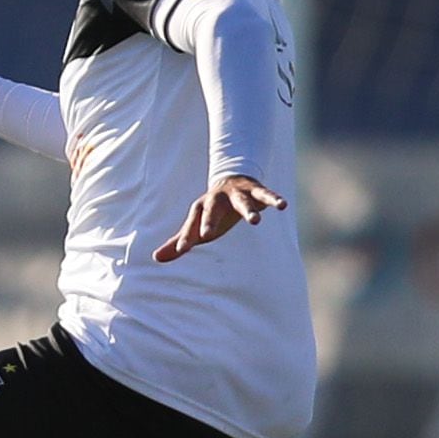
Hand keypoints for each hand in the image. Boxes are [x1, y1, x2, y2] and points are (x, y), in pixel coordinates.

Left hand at [154, 174, 287, 262]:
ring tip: (256, 221)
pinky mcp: (255, 190)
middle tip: (206, 235)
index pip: (191, 223)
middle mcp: (217, 199)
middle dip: (209, 221)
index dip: (186, 237)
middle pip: (211, 209)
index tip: (182, 250)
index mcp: (200, 208)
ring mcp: (237, 193)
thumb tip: (156, 258)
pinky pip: (265, 194)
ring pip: (242, 201)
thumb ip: (179, 241)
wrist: (230, 179)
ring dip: (248, 210)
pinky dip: (273, 198)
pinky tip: (282, 205)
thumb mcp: (195, 224)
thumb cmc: (211, 211)